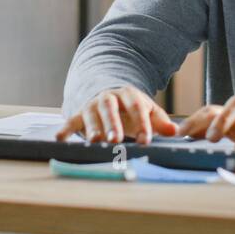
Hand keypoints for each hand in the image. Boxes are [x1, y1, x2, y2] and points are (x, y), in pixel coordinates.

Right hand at [56, 86, 178, 143]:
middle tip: (116, 139)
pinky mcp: (78, 114)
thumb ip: (159, 120)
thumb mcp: (146, 110)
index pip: (136, 106)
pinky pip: (70, 121)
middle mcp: (108, 98)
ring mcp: (92, 105)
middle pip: (110, 107)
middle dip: (113, 123)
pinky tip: (60, 139)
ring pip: (91, 114)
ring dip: (92, 127)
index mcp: (128, 94)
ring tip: (95, 141)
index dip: (142, 123)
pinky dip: (65, 129)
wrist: (106, 92)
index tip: (146, 140)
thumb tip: (174, 131)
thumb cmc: (129, 107)